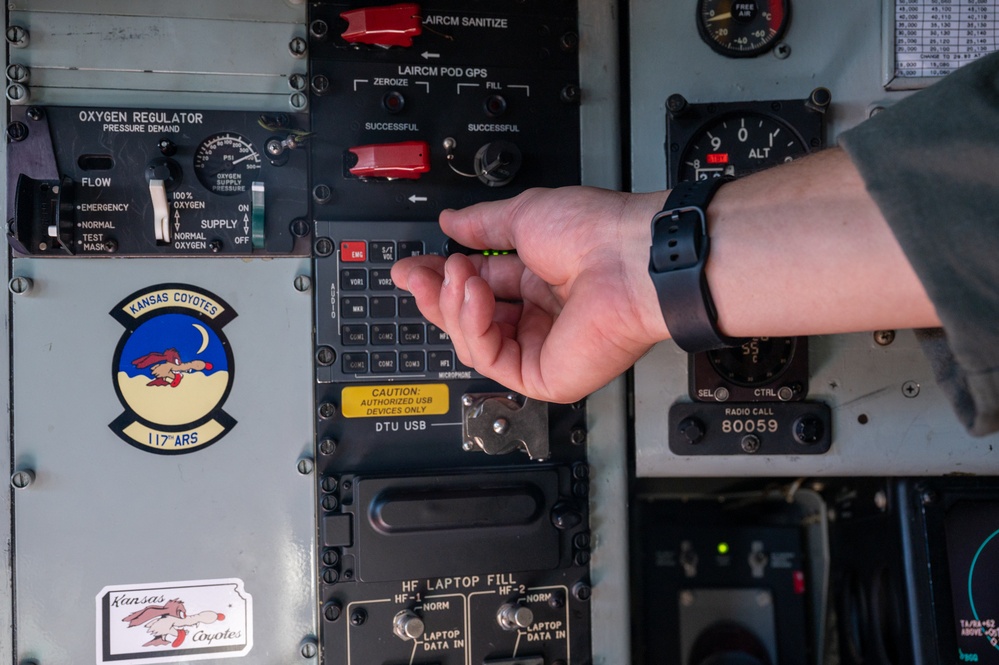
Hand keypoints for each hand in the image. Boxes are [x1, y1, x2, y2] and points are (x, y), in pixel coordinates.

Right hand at [391, 186, 669, 402]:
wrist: (631, 258)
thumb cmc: (597, 234)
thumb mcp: (524, 217)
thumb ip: (482, 225)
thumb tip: (451, 222)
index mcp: (540, 280)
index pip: (478, 288)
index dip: (443, 278)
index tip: (414, 266)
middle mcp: (542, 317)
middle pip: (470, 319)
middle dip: (440, 295)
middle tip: (417, 274)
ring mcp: (543, 348)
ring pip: (474, 342)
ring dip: (456, 306)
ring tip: (459, 274)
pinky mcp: (545, 376)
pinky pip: (491, 359)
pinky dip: (475, 327)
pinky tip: (475, 295)